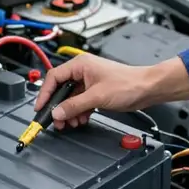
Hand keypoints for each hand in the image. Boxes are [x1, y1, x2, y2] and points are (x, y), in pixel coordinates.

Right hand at [34, 54, 188, 128]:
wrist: (147, 89)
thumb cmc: (128, 84)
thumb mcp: (96, 97)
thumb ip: (74, 106)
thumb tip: (56, 112)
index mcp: (80, 65)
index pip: (54, 78)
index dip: (45, 94)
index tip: (40, 108)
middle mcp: (82, 71)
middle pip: (61, 89)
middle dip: (58, 107)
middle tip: (55, 120)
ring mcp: (89, 82)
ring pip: (70, 98)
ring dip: (69, 112)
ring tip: (69, 123)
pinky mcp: (96, 91)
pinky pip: (80, 102)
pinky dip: (78, 112)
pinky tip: (80, 120)